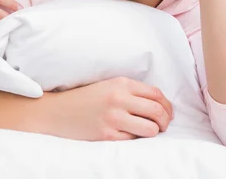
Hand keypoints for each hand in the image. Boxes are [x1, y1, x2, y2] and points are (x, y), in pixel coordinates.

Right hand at [44, 77, 173, 140]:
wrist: (57, 112)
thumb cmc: (86, 99)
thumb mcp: (109, 86)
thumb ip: (132, 91)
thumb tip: (161, 105)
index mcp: (122, 84)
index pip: (157, 94)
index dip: (167, 105)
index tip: (168, 113)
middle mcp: (119, 99)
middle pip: (157, 111)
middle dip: (165, 121)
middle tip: (164, 125)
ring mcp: (113, 118)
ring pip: (150, 129)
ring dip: (154, 132)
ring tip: (149, 131)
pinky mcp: (107, 135)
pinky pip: (133, 141)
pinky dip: (135, 139)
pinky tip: (130, 135)